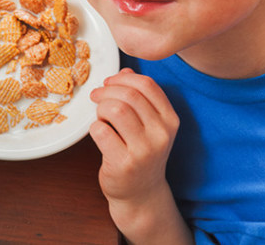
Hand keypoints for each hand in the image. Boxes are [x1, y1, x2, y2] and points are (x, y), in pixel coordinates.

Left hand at [90, 68, 188, 242]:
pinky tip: (99, 133)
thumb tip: (126, 70)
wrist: (141, 193)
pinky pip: (101, 131)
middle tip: (96, 96)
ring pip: (115, 110)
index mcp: (170, 120)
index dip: (123, 78)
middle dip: (107, 91)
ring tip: (100, 116)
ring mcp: (144, 151)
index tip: (109, 82)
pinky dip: (94, 127)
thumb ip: (140, 96)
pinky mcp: (124, 163)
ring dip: (101, 108)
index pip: (147, 85)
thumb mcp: (149, 124)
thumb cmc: (140, 152)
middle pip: (129, 95)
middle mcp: (161, 135)